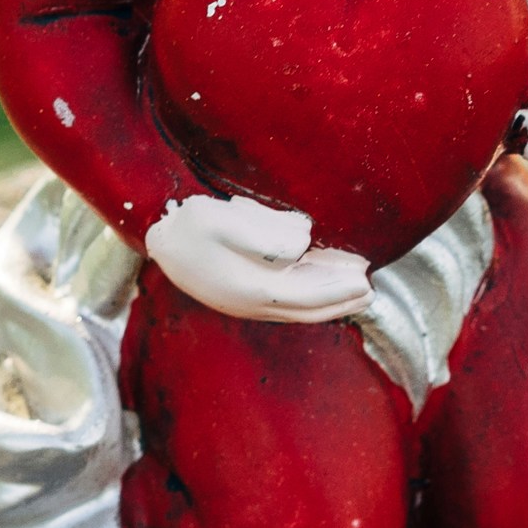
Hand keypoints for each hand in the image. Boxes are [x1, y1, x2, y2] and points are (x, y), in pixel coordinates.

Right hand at [146, 195, 373, 323]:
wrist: (157, 239)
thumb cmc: (189, 225)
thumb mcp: (223, 219)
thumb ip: (264, 231)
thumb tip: (303, 241)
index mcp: (250, 288)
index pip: (306, 295)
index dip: (338, 289)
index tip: (365, 279)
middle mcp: (251, 303)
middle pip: (307, 308)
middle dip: (340, 300)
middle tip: (370, 290)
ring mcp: (246, 302)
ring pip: (298, 307)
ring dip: (329, 300)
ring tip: (356, 289)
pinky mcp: (243, 294)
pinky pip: (286, 300)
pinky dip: (311, 294)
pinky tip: (321, 281)